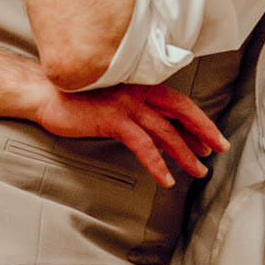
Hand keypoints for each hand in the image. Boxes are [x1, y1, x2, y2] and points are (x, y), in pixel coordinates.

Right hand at [33, 79, 228, 189]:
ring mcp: (127, 105)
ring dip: (185, 154)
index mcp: (138, 85)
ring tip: (198, 172)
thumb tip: (151, 128)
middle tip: (220, 150)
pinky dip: (158, 164)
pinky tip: (166, 179)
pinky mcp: (114, 120)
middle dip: (204, 131)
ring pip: (166, 132)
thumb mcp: (109, 100)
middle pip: (181, 111)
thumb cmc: (73, 99)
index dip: (197, 120)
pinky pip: (144, 146)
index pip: (177, 102)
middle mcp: (137, 92)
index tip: (210, 138)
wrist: (44, 93)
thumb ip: (131, 109)